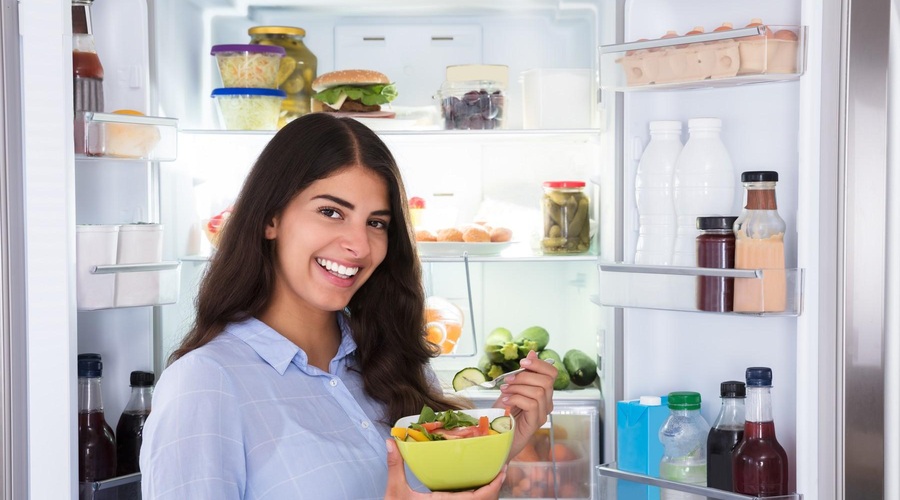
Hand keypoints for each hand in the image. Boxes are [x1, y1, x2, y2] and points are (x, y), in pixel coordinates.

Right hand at [384, 439, 505, 498]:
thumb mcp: (396, 493)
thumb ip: (396, 467)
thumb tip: (391, 442)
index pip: (482, 497)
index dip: (495, 485)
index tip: (502, 470)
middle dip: (494, 487)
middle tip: (498, 469)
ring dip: (486, 494)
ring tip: (489, 477)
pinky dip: (476, 498)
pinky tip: (472, 489)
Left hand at [493, 350, 555, 459]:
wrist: (496, 436)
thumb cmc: (504, 413)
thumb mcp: (511, 387)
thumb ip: (522, 372)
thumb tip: (532, 352)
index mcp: (542, 392)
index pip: (552, 373)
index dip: (539, 364)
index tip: (523, 361)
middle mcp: (546, 403)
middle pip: (547, 380)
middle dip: (525, 376)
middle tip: (508, 380)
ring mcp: (542, 414)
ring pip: (539, 391)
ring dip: (518, 388)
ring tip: (505, 392)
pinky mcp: (535, 423)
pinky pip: (532, 404)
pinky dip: (516, 399)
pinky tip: (506, 401)